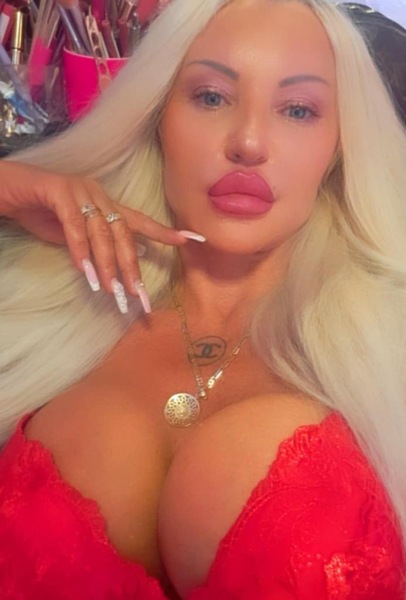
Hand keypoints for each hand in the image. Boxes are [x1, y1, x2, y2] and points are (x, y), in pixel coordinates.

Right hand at [0, 160, 204, 312]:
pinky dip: (80, 250)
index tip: (191, 241)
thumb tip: (135, 254)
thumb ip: (101, 244)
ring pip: (101, 233)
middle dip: (131, 268)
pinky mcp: (59, 191)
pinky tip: (86, 272)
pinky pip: (74, 226)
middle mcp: (99, 195)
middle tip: (138, 297)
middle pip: (123, 234)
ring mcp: (80, 191)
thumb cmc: (40, 211)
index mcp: (106, 204)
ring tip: (112, 292)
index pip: (141, 220)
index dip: (164, 231)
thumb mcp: (74, 234)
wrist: (8, 189)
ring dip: (107, 265)